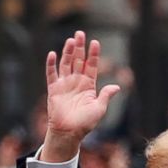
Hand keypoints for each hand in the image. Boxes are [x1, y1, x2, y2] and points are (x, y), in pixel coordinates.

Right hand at [42, 31, 120, 161]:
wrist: (69, 133)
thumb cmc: (85, 123)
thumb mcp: (99, 109)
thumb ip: (106, 95)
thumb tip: (117, 86)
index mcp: (88, 85)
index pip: (91, 65)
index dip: (93, 54)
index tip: (95, 42)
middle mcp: (76, 82)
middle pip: (78, 60)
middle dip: (80, 47)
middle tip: (80, 33)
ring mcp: (64, 84)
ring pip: (66, 63)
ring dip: (68, 52)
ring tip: (71, 40)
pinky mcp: (53, 89)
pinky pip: (51, 74)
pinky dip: (51, 64)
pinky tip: (52, 54)